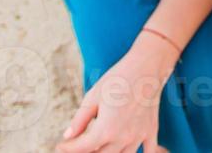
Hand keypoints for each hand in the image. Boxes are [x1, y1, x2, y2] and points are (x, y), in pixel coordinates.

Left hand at [55, 40, 173, 152]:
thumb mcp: (93, 97)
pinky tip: (127, 150)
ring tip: (98, 146)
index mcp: (105, 129)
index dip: (68, 149)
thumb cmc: (117, 79)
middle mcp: (122, 138)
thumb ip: (80, 120)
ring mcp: (138, 137)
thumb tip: (68, 136)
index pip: (82, 148)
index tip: (60, 146)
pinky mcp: (151, 132)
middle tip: (79, 146)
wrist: (146, 67)